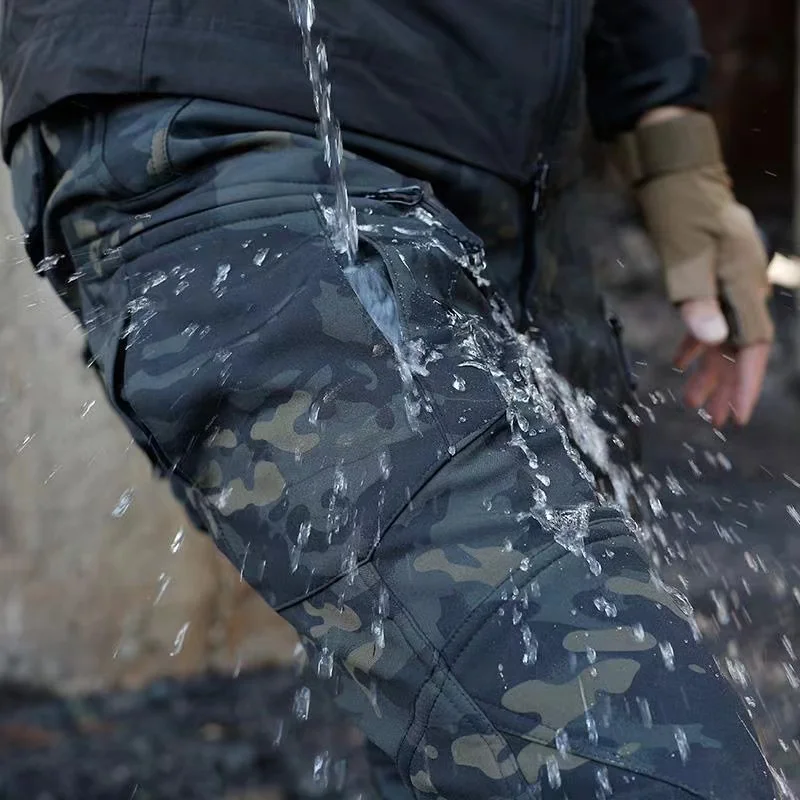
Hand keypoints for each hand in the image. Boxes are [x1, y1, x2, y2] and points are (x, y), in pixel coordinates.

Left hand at [617, 109, 773, 426]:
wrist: (674, 166)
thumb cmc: (680, 206)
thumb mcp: (683, 251)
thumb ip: (695, 296)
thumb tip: (712, 339)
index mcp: (743, 282)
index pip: (753, 344)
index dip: (748, 381)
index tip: (739, 414)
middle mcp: (740, 284)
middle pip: (740, 345)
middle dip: (728, 383)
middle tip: (715, 418)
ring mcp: (725, 278)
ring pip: (722, 334)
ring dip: (708, 367)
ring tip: (694, 400)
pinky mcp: (707, 272)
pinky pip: (706, 316)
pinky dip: (694, 341)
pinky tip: (681, 361)